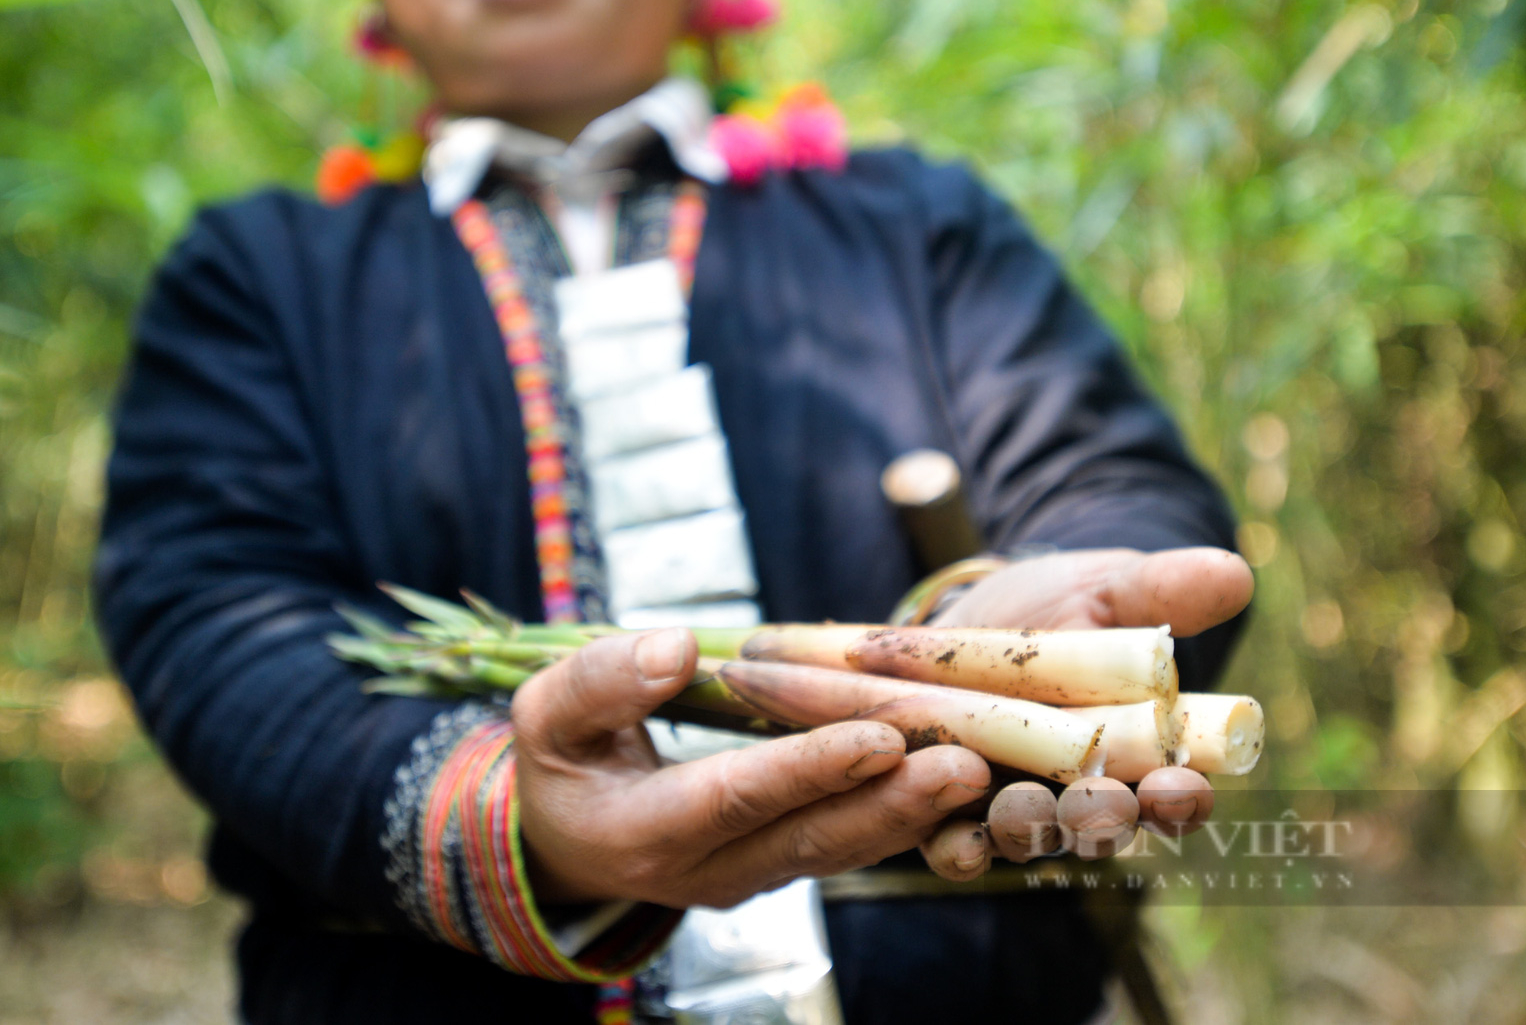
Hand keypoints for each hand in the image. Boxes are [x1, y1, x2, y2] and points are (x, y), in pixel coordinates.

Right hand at [512, 627, 990, 908]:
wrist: (565, 839)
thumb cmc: (557, 762)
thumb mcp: (546, 715)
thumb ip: (603, 681)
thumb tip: (675, 646)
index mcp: (644, 834)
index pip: (736, 799)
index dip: (808, 768)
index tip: (876, 737)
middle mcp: (705, 873)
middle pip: (810, 838)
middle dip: (890, 801)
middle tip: (964, 763)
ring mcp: (749, 879)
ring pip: (841, 850)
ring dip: (913, 814)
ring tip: (979, 771)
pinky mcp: (780, 867)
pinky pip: (848, 847)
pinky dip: (904, 821)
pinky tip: (958, 789)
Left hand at [919, 546, 1252, 878]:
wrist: (955, 616)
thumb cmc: (1047, 608)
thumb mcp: (1102, 591)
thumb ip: (1162, 592)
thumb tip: (1238, 574)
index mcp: (1137, 755)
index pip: (1174, 795)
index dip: (1181, 799)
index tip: (1179, 785)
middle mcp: (1079, 797)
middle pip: (1100, 827)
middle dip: (1102, 819)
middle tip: (1102, 802)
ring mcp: (1011, 808)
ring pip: (1027, 837)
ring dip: (1026, 828)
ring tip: (1023, 805)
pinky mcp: (947, 810)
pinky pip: (951, 845)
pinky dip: (954, 847)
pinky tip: (954, 839)